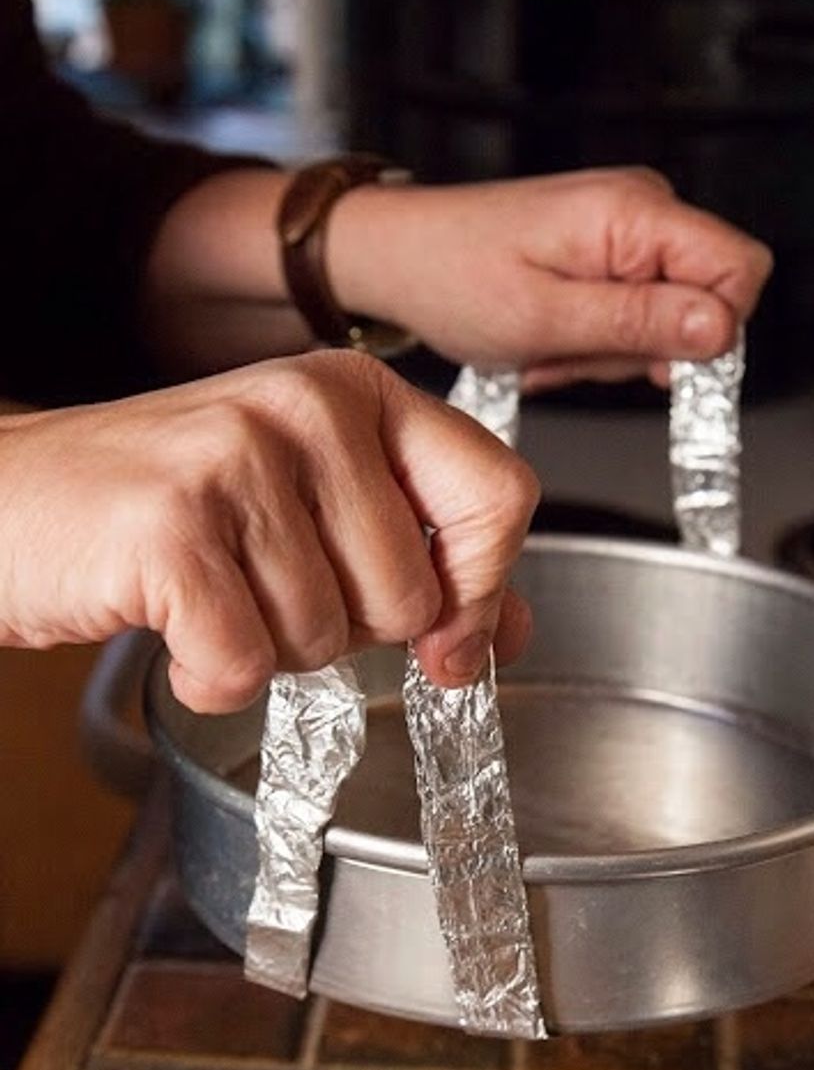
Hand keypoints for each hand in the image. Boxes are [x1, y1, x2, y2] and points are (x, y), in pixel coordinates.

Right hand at [0, 351, 537, 712]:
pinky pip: (246, 665)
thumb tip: (508, 630)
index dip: (483, 588)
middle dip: (342, 628)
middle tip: (261, 586)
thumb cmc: (160, 506)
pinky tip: (173, 630)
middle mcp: (305, 407)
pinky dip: (208, 677)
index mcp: (354, 392)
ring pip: (328, 639)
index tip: (449, 639)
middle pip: (412, 596)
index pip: (498, 493)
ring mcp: (235, 459)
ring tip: (209, 593)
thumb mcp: (307, 506)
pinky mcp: (170, 529)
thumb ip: (421, 556)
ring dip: (268, 650)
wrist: (8, 500)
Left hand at [328, 167, 772, 388]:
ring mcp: (626, 227)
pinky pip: (634, 309)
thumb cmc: (452, 278)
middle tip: (571, 354)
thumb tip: (721, 331)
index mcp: (635, 211)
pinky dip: (595, 340)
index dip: (712, 331)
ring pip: (668, 315)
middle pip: (705, 299)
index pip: (741, 269)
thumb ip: (638, 323)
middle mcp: (642, 206)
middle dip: (644, 349)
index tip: (654, 367)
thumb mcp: (546, 319)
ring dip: (610, 352)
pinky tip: (550, 341)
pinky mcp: (608, 248)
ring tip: (548, 347)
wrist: (398, 257)